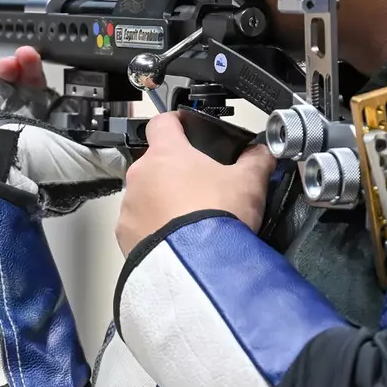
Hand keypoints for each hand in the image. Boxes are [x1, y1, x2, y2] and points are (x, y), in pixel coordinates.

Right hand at [0, 45, 124, 214]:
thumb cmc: (38, 170)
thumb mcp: (88, 162)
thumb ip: (111, 154)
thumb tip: (130, 149)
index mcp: (59, 149)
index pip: (73, 116)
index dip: (80, 95)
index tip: (85, 77)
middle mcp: (35, 135)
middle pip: (47, 94)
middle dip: (51, 76)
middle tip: (53, 61)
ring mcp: (9, 120)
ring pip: (23, 84)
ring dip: (28, 66)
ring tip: (26, 56)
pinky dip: (5, 69)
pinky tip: (10, 64)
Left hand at [116, 111, 274, 254]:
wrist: (197, 264)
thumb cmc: (217, 218)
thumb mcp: (249, 182)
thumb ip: (256, 160)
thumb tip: (262, 153)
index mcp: (167, 153)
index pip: (163, 122)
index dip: (176, 122)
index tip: (185, 127)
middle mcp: (141, 175)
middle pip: (155, 162)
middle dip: (175, 171)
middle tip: (198, 187)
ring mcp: (130, 205)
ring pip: (145, 194)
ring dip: (161, 200)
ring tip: (188, 218)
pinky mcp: (125, 234)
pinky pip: (137, 224)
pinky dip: (153, 227)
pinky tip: (175, 237)